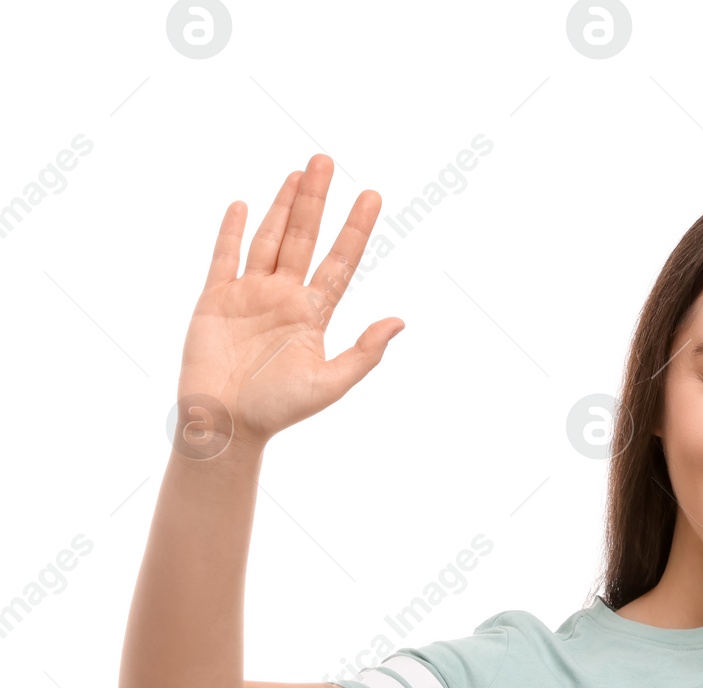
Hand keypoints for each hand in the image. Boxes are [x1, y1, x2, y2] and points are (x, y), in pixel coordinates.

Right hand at [176, 154, 402, 448]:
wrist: (225, 424)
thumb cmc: (277, 410)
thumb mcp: (330, 384)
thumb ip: (364, 353)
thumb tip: (399, 321)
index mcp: (312, 315)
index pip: (340, 261)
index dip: (355, 229)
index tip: (372, 195)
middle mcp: (284, 297)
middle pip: (303, 237)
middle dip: (315, 200)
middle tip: (326, 160)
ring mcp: (249, 295)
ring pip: (269, 239)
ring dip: (282, 205)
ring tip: (298, 172)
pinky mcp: (215, 299)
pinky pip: (225, 257)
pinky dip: (234, 231)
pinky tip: (245, 204)